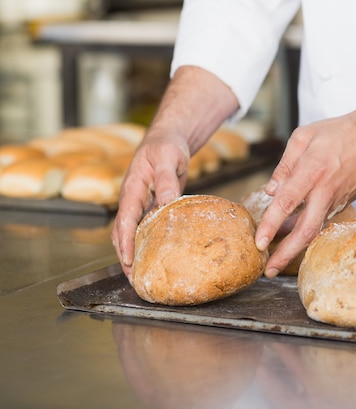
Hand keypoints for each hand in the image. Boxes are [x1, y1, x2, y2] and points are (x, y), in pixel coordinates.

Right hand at [111, 66, 238, 277]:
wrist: (169, 139)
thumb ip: (167, 180)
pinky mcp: (151, 206)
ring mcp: (141, 204)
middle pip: (123, 232)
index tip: (128, 260)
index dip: (124, 242)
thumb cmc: (167, 146)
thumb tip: (165, 203)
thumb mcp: (169, 158)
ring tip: (143, 276)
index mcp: (132, 188)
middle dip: (125, 255)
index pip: (124, 220)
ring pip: (133, 232)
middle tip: (135, 279)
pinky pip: (146, 228)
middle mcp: (133, 199)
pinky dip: (148, 243)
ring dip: (135, 252)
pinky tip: (157, 256)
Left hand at [256, 110, 355, 277]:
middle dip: (286, 253)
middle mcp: (326, 190)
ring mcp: (337, 199)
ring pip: (314, 230)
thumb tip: (270, 191)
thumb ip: (284, 165)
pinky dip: (304, 230)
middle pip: (306, 230)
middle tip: (269, 270)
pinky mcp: (343, 203)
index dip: (272, 224)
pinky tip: (289, 235)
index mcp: (313, 170)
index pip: (288, 202)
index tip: (259, 242)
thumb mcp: (304, 137)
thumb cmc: (339, 132)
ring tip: (275, 260)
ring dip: (294, 247)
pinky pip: (320, 221)